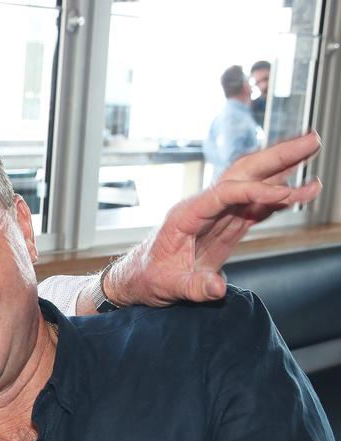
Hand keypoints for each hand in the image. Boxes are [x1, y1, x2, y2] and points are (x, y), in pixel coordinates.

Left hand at [105, 132, 321, 307]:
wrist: (138, 280)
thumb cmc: (146, 278)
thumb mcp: (166, 286)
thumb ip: (193, 287)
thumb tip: (218, 288)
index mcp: (186, 215)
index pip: (225, 193)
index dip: (256, 191)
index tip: (286, 195)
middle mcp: (203, 207)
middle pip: (242, 174)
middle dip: (277, 156)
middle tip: (311, 140)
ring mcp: (216, 215)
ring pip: (253, 184)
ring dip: (284, 168)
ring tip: (314, 149)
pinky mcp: (226, 226)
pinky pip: (256, 207)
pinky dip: (281, 197)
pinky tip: (305, 189)